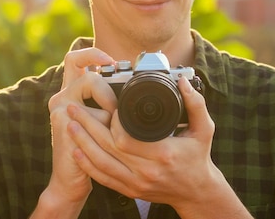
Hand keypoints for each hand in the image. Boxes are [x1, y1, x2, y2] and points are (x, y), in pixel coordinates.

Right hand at [45, 48, 117, 205]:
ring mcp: (60, 110)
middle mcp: (62, 97)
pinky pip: (94, 117)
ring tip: (113, 126)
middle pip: (87, 75)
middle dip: (107, 89)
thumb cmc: (92, 149)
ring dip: (109, 109)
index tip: (112, 61)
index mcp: (70, 92)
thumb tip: (133, 88)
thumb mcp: (100, 120)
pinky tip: (108, 140)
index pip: (75, 59)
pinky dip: (106, 127)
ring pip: (92, 94)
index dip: (93, 54)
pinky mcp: (64, 124)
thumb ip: (108, 101)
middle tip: (116, 108)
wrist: (70, 180)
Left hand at [66, 75, 234, 213]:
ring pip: (101, 163)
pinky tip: (76, 151)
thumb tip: (183, 82)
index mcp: (163, 153)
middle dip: (88, 127)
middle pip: (108, 148)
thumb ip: (195, 104)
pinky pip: (103, 178)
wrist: (196, 192)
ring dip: (82, 143)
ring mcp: (136, 183)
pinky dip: (87, 164)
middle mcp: (147, 171)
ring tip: (70, 125)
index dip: (112, 122)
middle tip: (74, 108)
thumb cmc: (198, 157)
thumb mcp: (204, 129)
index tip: (107, 106)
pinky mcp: (130, 190)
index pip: (127, 138)